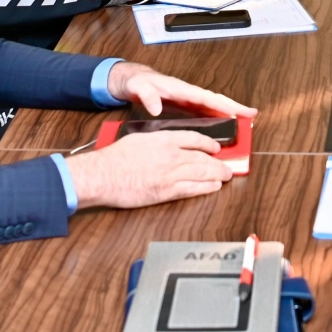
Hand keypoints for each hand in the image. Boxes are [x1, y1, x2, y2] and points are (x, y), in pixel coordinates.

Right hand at [63, 128, 231, 209]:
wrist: (103, 175)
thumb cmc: (116, 157)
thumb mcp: (139, 139)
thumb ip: (159, 141)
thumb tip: (172, 144)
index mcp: (164, 139)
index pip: (194, 138)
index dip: (209, 143)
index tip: (216, 147)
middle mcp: (171, 155)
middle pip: (202, 158)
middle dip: (218, 162)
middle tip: (228, 166)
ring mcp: (170, 175)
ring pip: (201, 173)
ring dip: (217, 175)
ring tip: (226, 176)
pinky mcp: (165, 192)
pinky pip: (191, 189)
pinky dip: (206, 188)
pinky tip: (214, 187)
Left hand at [106, 61, 256, 118]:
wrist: (133, 81)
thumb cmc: (138, 83)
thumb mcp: (139, 88)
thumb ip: (148, 96)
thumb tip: (156, 108)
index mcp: (181, 89)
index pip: (206, 98)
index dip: (222, 105)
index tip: (236, 111)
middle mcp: (189, 94)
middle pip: (216, 100)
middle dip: (234, 107)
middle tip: (251, 115)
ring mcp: (189, 100)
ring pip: (213, 106)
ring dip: (229, 112)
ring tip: (245, 121)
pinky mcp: (186, 106)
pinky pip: (205, 111)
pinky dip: (217, 116)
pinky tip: (225, 124)